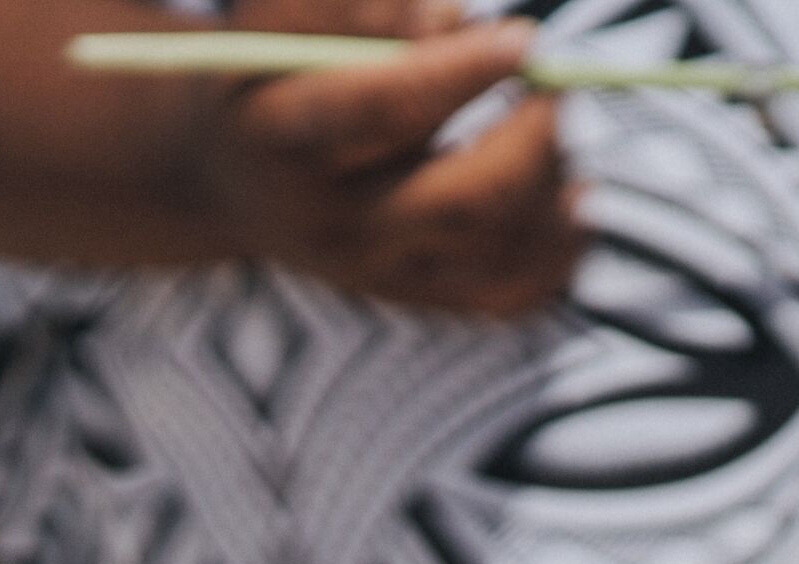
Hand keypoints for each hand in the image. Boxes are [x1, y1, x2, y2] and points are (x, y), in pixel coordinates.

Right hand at [197, 1, 582, 317]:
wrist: (228, 177)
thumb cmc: (272, 71)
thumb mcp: (285, 23)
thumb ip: (362, 8)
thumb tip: (453, 19)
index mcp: (284, 138)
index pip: (385, 109)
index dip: (463, 71)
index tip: (523, 38)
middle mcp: (332, 223)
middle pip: (465, 200)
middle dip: (531, 137)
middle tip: (554, 85)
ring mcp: (380, 273)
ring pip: (502, 244)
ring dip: (551, 176)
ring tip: (544, 119)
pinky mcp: (420, 300)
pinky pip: (517, 292)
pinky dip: (563, 242)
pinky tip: (570, 191)